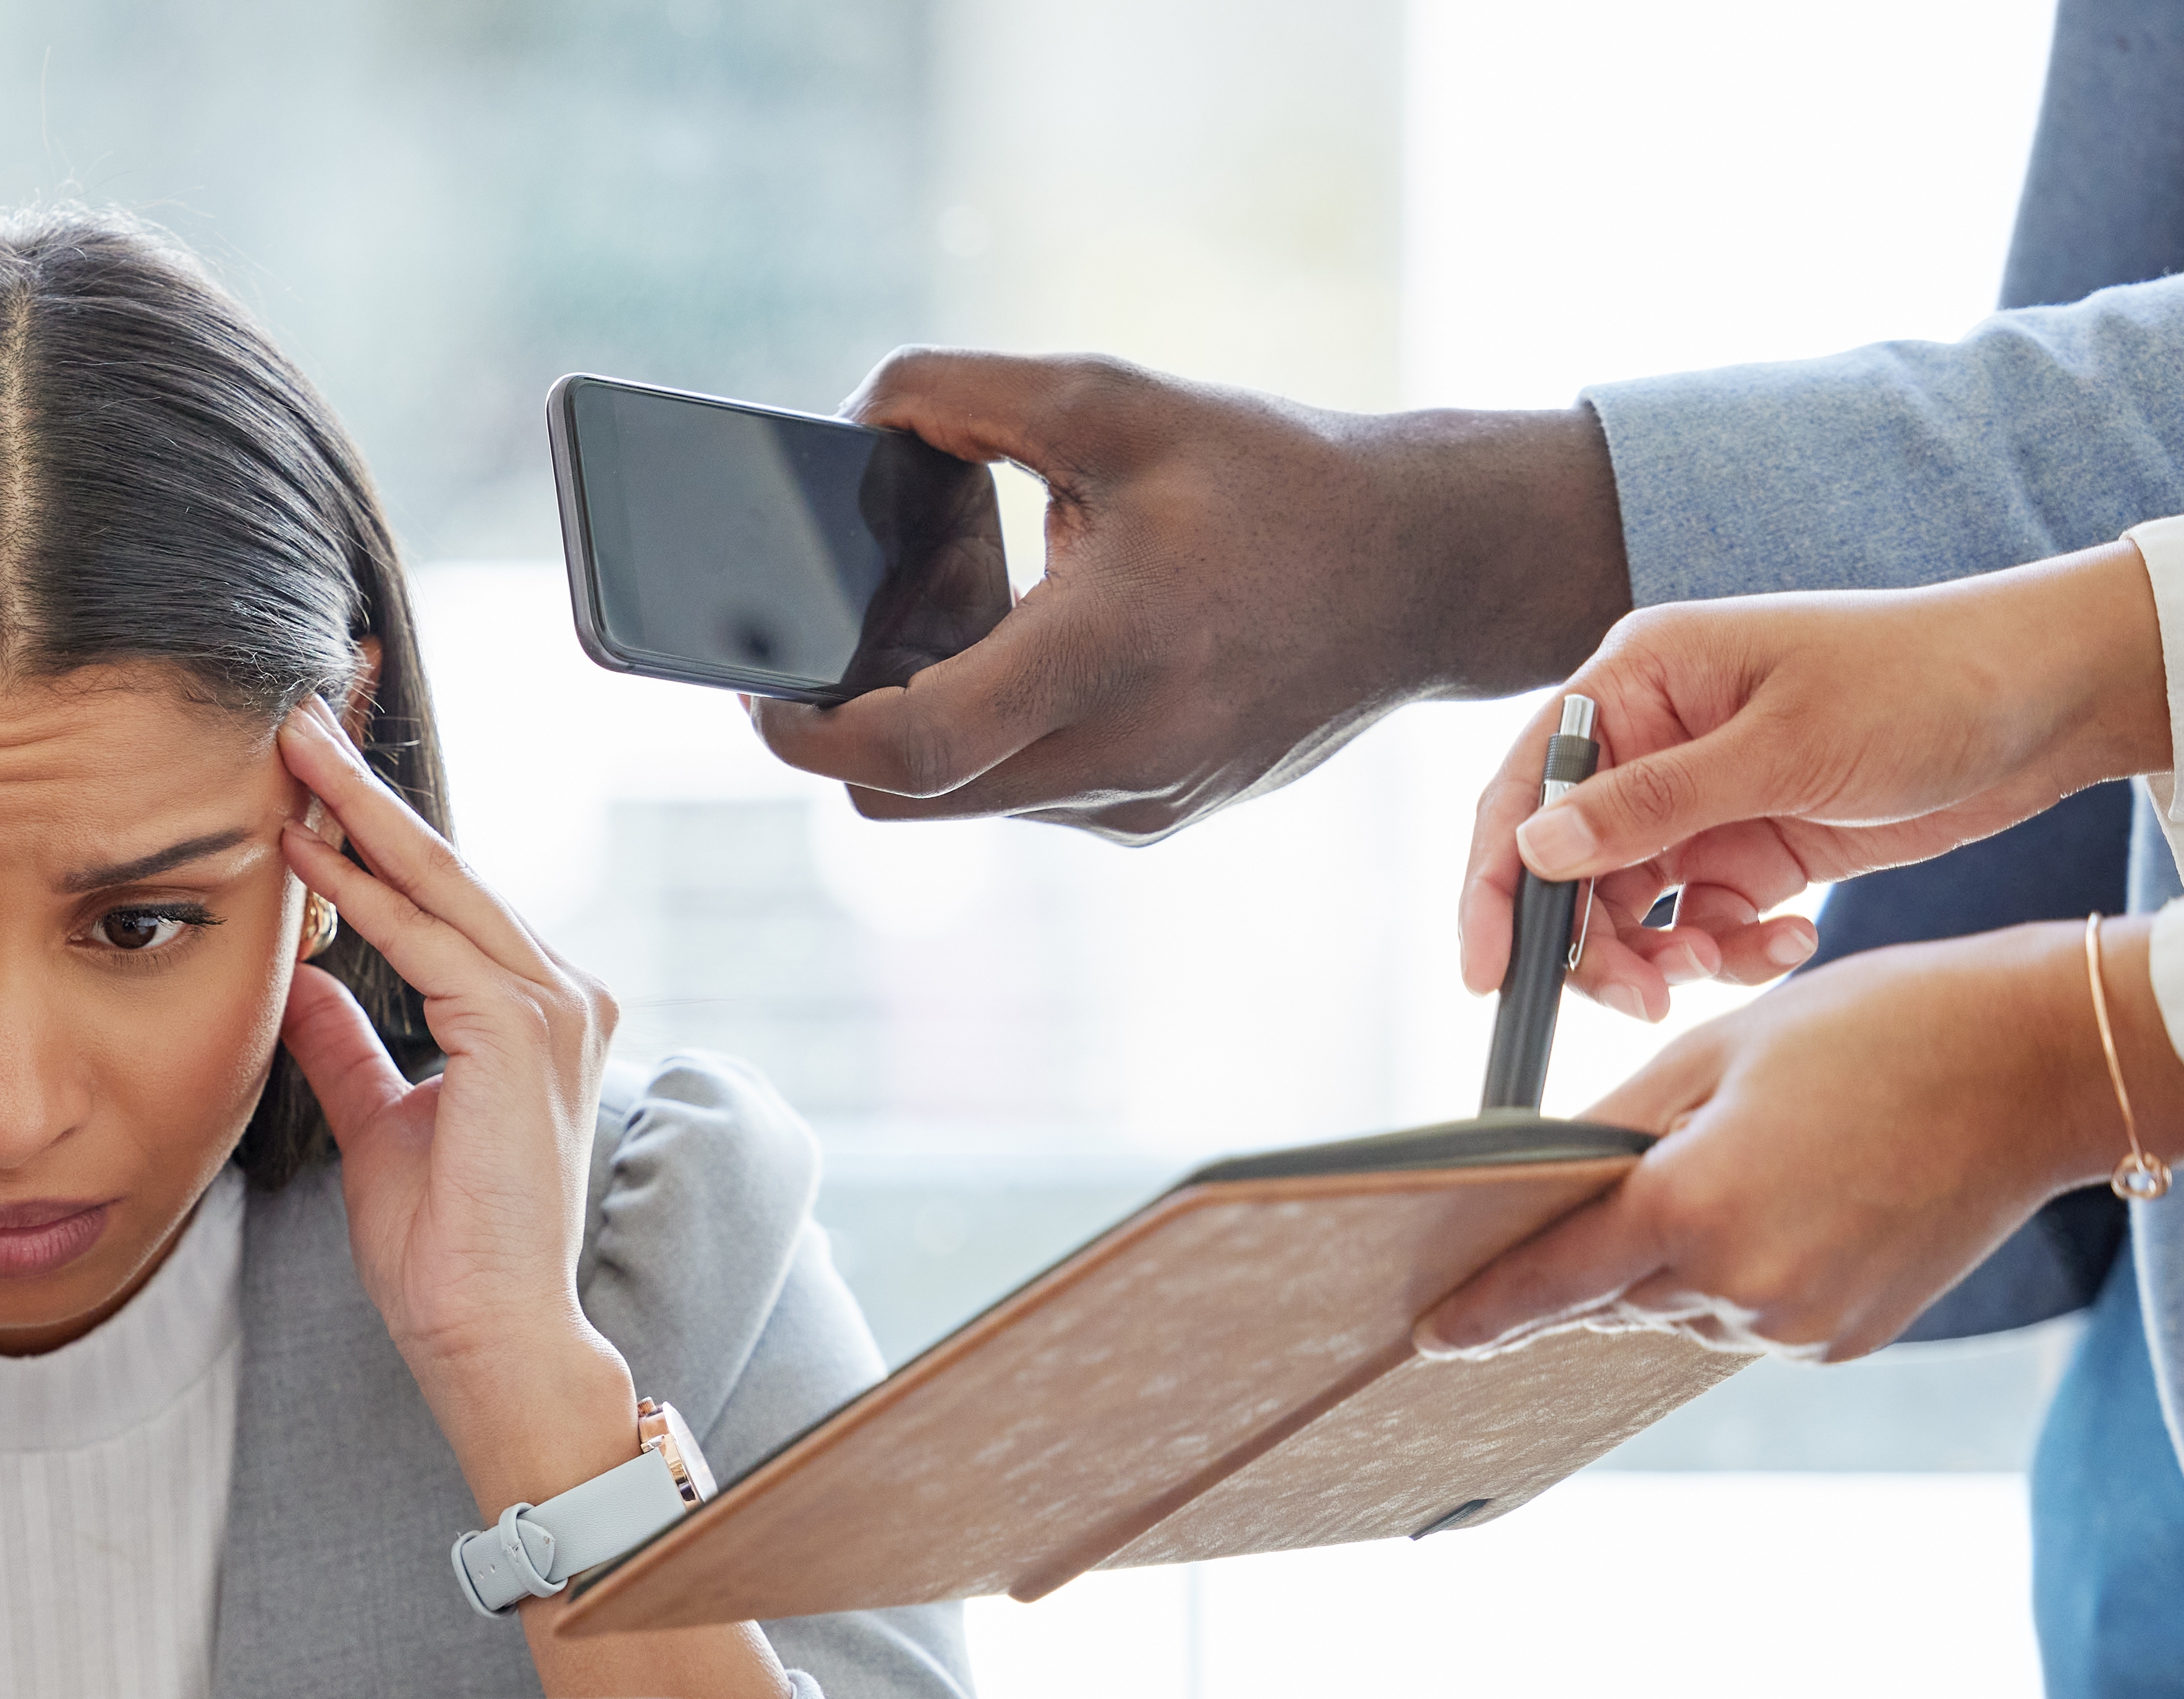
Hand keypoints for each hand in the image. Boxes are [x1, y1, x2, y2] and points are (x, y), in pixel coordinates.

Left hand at [273, 704, 639, 1502]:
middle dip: (364, 792)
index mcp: (531, 1013)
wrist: (487, 1332)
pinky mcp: (520, 1032)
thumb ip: (348, 1046)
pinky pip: (427, 939)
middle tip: (297, 720)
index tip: (306, 780)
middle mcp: (559, 994)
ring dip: (359, 815)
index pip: (442, 898)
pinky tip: (303, 853)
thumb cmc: (446, 1249)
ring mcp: (551, 1008)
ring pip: (439, 884)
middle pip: (446, 867)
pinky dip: (364, 893)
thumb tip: (302, 981)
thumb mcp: (380, 1121)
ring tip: (291, 752)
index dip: (373, 834)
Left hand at [741, 352, 1629, 838]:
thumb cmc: (1276, 479)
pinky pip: (1025, 796)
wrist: (1425, 570)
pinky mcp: (1154, 818)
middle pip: (907, 800)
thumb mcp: (1114, 401)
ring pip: (964, 803)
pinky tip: (1024, 654)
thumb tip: (855, 417)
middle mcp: (1121, 760)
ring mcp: (1138, 806)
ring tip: (948, 625)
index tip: (758, 681)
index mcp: (1107, 658)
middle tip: (818, 649)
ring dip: (921, 731)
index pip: (909, 748)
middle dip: (841, 733)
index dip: (804, 731)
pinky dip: (991, 739)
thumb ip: (965, 396)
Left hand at [1418, 919, 2183, 1363]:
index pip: (1549, 1281)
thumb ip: (1614, 1133)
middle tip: (1620, 1194)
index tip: (1426, 1337)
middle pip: (1613, 1295)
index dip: (1481, 1310)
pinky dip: (1743, 1274)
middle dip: (1599, 1254)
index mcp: (1694, 1209)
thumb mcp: (1717, 1053)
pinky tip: (1795, 1203)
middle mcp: (1741, 1288)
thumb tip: (1540, 1186)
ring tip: (1749, 1169)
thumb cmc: (1876, 1028)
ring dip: (1678, 1260)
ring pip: (1681, 1308)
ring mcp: (1798, 1327)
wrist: (2042, 1064)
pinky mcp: (1845, 1341)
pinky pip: (1751, 1318)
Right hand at [1466, 547, 2172, 1017]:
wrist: (2054, 696)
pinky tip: (1791, 942)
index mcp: (1640, 681)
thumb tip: (1533, 850)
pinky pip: (1704, 922)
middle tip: (1644, 996)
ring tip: (1727, 963)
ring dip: (1666, 954)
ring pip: (1633, 908)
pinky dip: (1732, 950)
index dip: (1495, 885)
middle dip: (1595, 942)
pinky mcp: (1755, 845)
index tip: (1491, 975)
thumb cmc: (1924, 682)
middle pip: (1570, 866)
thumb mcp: (1781, 747)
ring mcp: (1705, 797)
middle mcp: (1656, 738)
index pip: (1525, 789)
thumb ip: (1651, 805)